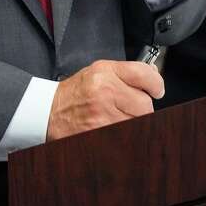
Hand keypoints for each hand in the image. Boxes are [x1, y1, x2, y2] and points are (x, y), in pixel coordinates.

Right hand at [46, 60, 163, 140]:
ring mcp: (104, 116)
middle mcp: (105, 93)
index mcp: (104, 74)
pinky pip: (128, 133)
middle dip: (140, 106)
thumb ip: (125, 72)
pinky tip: (112, 125)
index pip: (143, 75)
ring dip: (132, 120)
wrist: (49, 112)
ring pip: (139, 122)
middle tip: (126, 105)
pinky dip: (125, 131)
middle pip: (146, 104)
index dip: (156, 83)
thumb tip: (152, 75)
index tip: (156, 89)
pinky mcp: (103, 134)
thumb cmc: (74, 93)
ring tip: (116, 115)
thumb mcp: (97, 71)